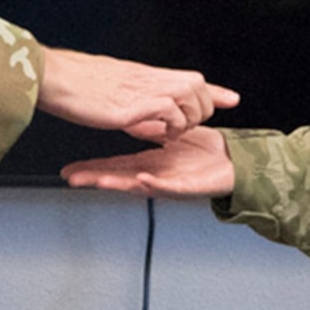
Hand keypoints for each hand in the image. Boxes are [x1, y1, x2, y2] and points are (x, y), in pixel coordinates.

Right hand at [36, 47, 238, 141]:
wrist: (51, 76)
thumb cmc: (72, 84)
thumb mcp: (113, 95)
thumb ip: (136, 109)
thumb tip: (151, 127)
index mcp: (142, 76)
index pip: (189, 79)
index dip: (213, 90)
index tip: (232, 98)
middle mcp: (146, 79)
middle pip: (197, 83)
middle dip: (202, 106)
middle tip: (185, 127)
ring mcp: (139, 89)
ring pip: (188, 93)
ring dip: (186, 116)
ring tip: (170, 132)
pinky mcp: (130, 105)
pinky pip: (168, 110)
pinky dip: (169, 124)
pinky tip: (157, 135)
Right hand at [62, 126, 235, 196]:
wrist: (237, 163)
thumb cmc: (209, 153)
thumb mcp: (174, 135)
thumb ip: (154, 131)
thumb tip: (135, 123)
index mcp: (152, 165)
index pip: (117, 166)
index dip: (94, 168)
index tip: (72, 170)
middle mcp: (158, 176)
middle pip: (121, 178)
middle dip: (96, 178)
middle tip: (73, 179)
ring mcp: (172, 183)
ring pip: (140, 185)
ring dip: (119, 183)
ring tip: (98, 182)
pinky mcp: (189, 187)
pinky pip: (170, 186)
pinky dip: (156, 183)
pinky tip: (143, 179)